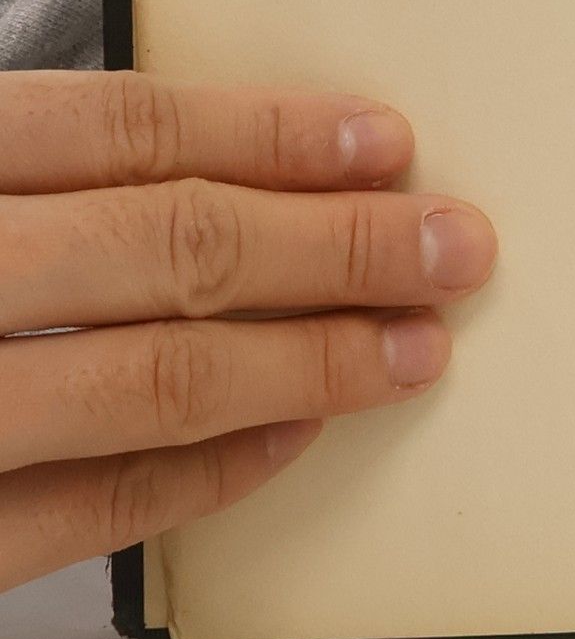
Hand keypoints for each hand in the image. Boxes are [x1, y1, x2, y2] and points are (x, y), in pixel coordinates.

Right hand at [0, 73, 493, 592]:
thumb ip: (58, 187)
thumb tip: (255, 181)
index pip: (123, 130)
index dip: (270, 133)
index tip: (387, 144)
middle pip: (171, 245)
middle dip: (338, 247)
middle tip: (453, 249)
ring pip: (157, 377)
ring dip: (309, 361)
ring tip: (416, 350)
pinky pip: (95, 507)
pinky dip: (210, 470)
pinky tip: (300, 433)